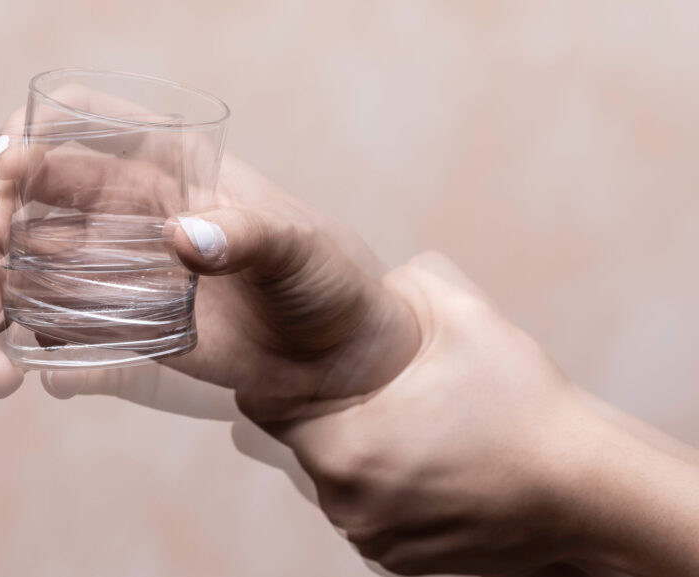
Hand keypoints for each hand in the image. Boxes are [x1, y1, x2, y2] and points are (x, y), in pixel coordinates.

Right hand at [0, 107, 421, 422]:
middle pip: (31, 193)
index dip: (31, 132)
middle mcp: (129, 211)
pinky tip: (8, 374)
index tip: (6, 166)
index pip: (84, 124)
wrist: (335, 362)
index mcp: (169, 167)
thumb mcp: (299, 251)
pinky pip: (50, 328)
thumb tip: (182, 236)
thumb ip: (247, 237)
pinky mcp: (116, 326)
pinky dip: (16, 350)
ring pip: (25, 263)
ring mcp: (116, 270)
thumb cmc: (327, 284)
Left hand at [278, 252, 698, 575]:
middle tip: (377, 388)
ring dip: (361, 453)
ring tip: (410, 425)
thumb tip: (372, 281)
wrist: (585, 492)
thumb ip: (405, 283)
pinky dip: (387, 488)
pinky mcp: (400, 561)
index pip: (269, 407)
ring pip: (338, 480)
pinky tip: (427, 462)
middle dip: (332, 413)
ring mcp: (374, 538)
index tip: (312, 361)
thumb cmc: (524, 409)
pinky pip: (370, 512)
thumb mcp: (465, 318)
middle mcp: (348, 504)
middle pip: (307, 443)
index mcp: (347, 448)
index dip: (284, 377)